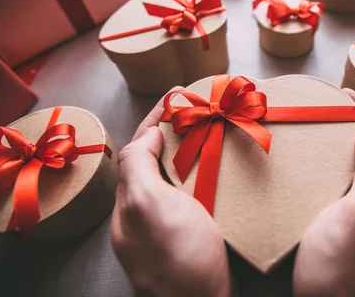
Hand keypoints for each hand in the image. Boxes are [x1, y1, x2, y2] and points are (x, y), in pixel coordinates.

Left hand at [111, 87, 234, 296]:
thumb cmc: (178, 259)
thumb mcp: (149, 207)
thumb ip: (137, 167)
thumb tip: (145, 135)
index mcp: (131, 202)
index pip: (139, 147)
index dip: (156, 117)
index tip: (178, 94)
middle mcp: (146, 212)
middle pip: (157, 159)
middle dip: (176, 131)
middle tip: (201, 109)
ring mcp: (170, 224)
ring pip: (178, 176)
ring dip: (194, 150)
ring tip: (214, 130)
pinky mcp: (194, 234)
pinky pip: (196, 194)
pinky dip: (207, 174)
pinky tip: (222, 169)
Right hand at [293, 89, 354, 296]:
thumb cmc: (341, 268)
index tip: (345, 91)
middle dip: (354, 126)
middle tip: (328, 109)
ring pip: (353, 174)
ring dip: (339, 149)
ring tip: (317, 133)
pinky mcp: (336, 232)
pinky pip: (336, 192)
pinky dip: (325, 172)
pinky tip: (309, 174)